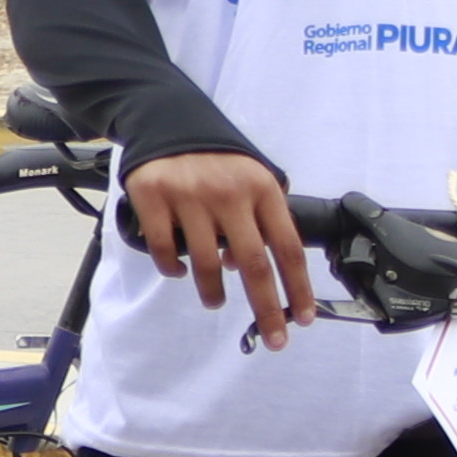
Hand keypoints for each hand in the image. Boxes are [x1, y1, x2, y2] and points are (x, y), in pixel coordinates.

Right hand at [124, 150, 316, 342]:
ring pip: (206, 263)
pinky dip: (173, 270)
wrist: (166, 119)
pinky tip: (179, 272)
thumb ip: (258, 217)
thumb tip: (245, 266)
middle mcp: (228, 193)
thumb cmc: (216, 158)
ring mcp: (189, 196)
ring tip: (216, 301)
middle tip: (275, 337)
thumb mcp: (250, 177)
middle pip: (254, 264)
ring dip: (214, 292)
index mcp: (261, 188)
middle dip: (267, 308)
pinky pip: (165, 250)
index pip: (288, 246)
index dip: (298, 286)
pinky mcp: (153, 198)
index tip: (303, 317)